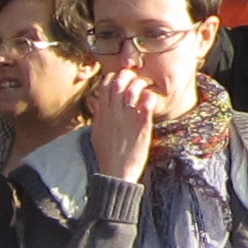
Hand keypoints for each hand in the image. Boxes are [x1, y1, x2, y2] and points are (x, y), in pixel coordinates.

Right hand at [85, 63, 160, 184]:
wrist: (117, 171)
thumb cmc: (107, 154)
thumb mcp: (96, 133)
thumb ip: (98, 116)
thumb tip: (96, 104)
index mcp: (102, 113)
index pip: (105, 84)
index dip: (113, 77)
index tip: (120, 80)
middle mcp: (114, 112)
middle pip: (118, 81)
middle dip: (127, 75)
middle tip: (135, 80)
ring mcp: (128, 117)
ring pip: (133, 87)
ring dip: (140, 84)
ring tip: (144, 89)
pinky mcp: (142, 124)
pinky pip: (147, 101)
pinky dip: (150, 96)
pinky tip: (151, 100)